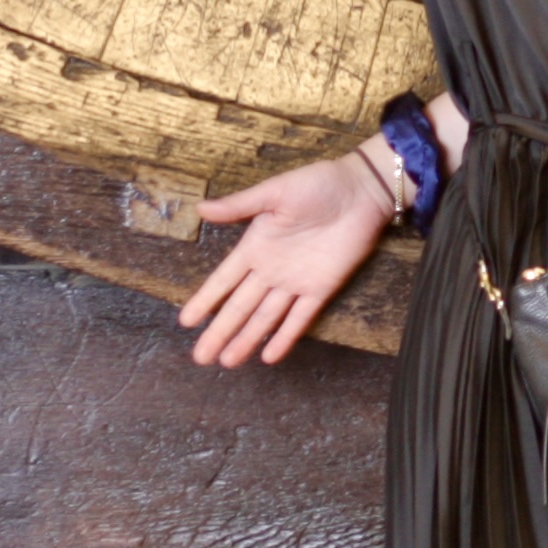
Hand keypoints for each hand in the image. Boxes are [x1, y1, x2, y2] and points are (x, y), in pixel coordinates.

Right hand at [183, 149, 393, 367]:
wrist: (361, 191)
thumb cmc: (317, 184)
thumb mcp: (274, 191)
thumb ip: (239, 206)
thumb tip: (200, 209)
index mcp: (256, 246)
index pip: (224, 280)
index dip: (205, 300)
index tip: (186, 322)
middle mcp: (271, 269)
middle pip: (240, 306)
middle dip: (220, 331)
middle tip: (200, 357)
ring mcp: (296, 281)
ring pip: (266, 317)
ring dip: (247, 339)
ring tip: (228, 362)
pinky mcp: (321, 288)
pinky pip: (300, 317)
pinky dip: (285, 337)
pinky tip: (269, 357)